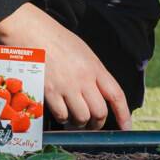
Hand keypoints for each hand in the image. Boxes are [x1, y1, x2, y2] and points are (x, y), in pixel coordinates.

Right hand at [0, 2, 131, 129]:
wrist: (32, 31)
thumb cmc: (57, 39)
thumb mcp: (83, 52)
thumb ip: (93, 73)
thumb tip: (99, 94)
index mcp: (95, 68)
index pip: (116, 95)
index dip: (124, 115)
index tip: (126, 128)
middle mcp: (84, 79)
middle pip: (100, 112)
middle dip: (97, 124)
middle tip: (92, 125)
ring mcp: (67, 86)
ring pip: (82, 118)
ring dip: (79, 123)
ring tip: (74, 120)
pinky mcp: (50, 92)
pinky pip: (62, 115)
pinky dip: (63, 119)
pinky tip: (60, 113)